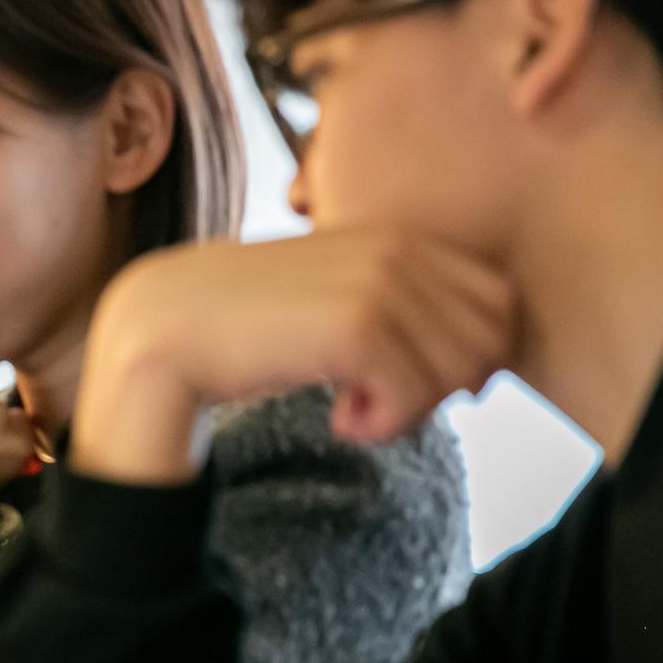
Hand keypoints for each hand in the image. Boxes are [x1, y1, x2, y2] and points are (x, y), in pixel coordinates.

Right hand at [73, 229, 514, 480]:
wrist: (163, 333)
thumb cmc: (249, 328)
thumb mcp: (335, 301)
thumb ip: (405, 311)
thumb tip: (482, 370)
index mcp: (397, 235)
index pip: (498, 299)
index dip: (470, 356)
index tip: (408, 383)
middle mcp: (396, 248)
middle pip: (490, 339)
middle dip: (447, 385)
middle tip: (382, 402)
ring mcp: (379, 281)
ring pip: (458, 372)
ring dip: (411, 411)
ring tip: (352, 410)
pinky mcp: (356, 323)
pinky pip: (415, 396)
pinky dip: (382, 427)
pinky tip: (338, 420)